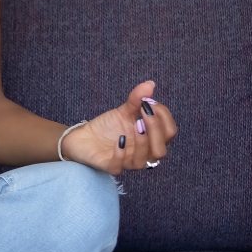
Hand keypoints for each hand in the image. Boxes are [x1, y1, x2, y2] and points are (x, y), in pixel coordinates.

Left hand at [61, 81, 177, 174]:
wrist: (82, 136)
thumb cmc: (108, 126)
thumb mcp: (123, 111)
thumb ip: (137, 100)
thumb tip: (150, 84)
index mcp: (151, 139)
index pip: (169, 132)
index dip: (164, 117)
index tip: (150, 101)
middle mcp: (143, 153)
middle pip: (161, 150)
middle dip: (156, 130)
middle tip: (144, 112)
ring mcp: (127, 162)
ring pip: (144, 161)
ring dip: (142, 142)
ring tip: (135, 124)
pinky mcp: (109, 166)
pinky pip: (119, 167)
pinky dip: (121, 154)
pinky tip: (120, 140)